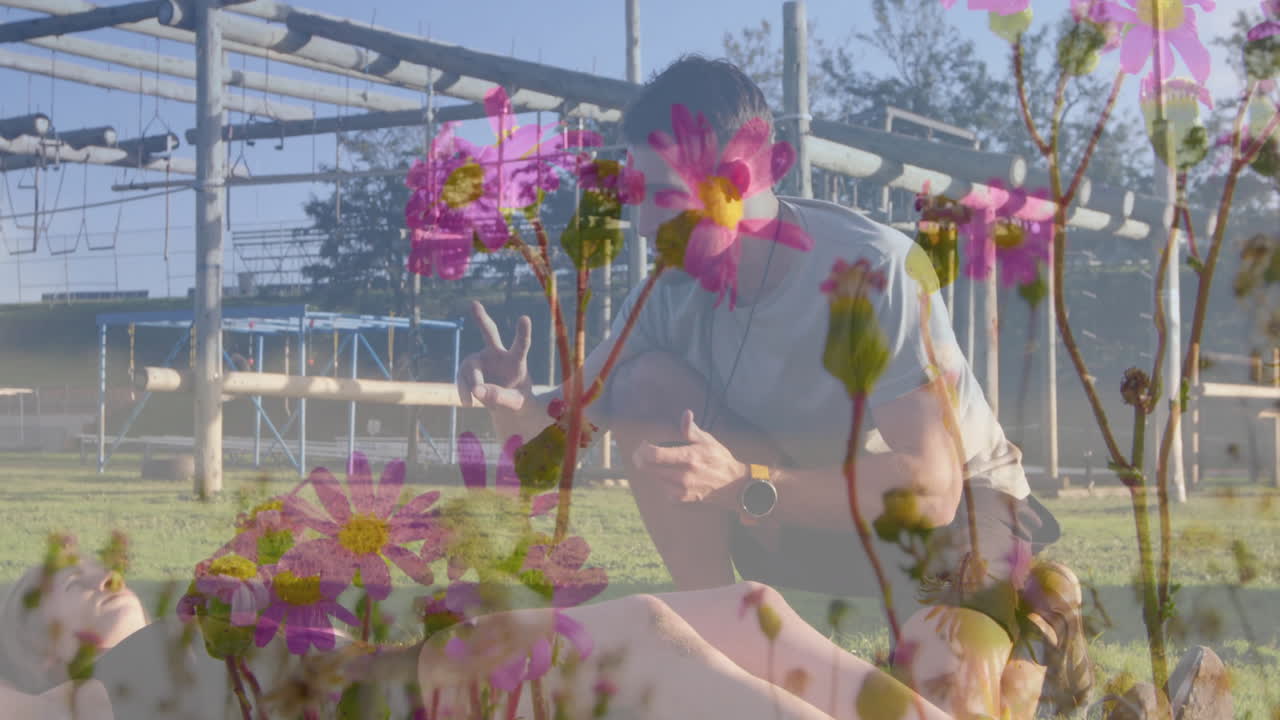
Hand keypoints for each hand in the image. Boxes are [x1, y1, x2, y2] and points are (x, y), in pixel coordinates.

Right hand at [457, 301, 534, 415]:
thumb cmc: (518, 400)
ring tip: (474, 401)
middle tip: (474, 304)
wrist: (507, 405)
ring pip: (470, 366)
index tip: (524, 318)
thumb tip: (477, 390)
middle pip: (489, 333)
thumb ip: (500, 397)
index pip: (521, 345)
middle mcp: (498, 354)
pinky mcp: (470, 368)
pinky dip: (463, 391)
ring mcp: (482, 359)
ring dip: (471, 384)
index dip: (523, 333)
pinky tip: (468, 403)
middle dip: (481, 319)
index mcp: (516, 360)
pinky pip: (461, 377)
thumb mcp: (515, 403)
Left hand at [631, 409, 748, 508]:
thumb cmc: (719, 459)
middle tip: (643, 452)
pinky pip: (662, 489)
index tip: (644, 444)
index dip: (643, 449)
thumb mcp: (707, 441)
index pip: (654, 455)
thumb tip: (686, 414)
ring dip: (653, 469)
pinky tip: (672, 476)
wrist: (732, 485)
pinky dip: (663, 481)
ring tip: (662, 462)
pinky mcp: (681, 500)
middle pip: (647, 468)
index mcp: (688, 457)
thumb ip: (691, 430)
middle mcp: (682, 475)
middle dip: (641, 458)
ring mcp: (681, 490)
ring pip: (653, 478)